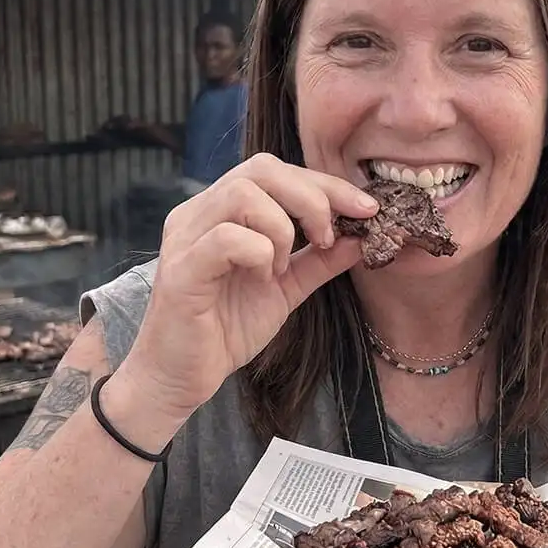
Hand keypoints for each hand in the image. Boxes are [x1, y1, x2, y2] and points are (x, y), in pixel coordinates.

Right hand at [121, 154, 374, 416]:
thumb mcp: (285, 290)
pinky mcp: (181, 270)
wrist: (181, 378)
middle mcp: (197, 213)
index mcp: (220, 210)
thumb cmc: (225, 331)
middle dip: (310, 197)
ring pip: (243, 194)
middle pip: (261, 169)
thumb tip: (360, 236)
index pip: (276, 171)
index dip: (326, 184)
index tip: (366, 208)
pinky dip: (258, 253)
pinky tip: (263, 279)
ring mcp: (185, 238)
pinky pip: (226, 238)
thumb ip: (318, 261)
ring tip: (283, 266)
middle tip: (328, 237)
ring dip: (281, 227)